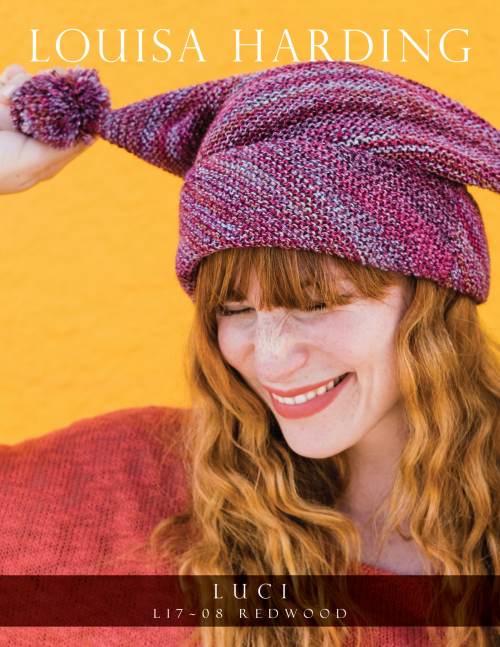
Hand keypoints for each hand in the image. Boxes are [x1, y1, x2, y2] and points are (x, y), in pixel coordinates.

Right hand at [0, 64, 93, 193]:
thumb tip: (92, 137)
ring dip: (33, 83)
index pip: (78, 131)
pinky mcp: (3, 96)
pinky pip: (17, 76)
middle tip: (68, 75)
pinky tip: (6, 88)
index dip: (89, 113)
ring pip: (42, 86)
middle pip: (64, 104)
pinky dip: (14, 76)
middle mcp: (38, 132)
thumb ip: (61, 151)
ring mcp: (20, 113)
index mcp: (49, 153)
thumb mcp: (32, 166)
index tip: (98, 94)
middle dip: (65, 88)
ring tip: (15, 94)